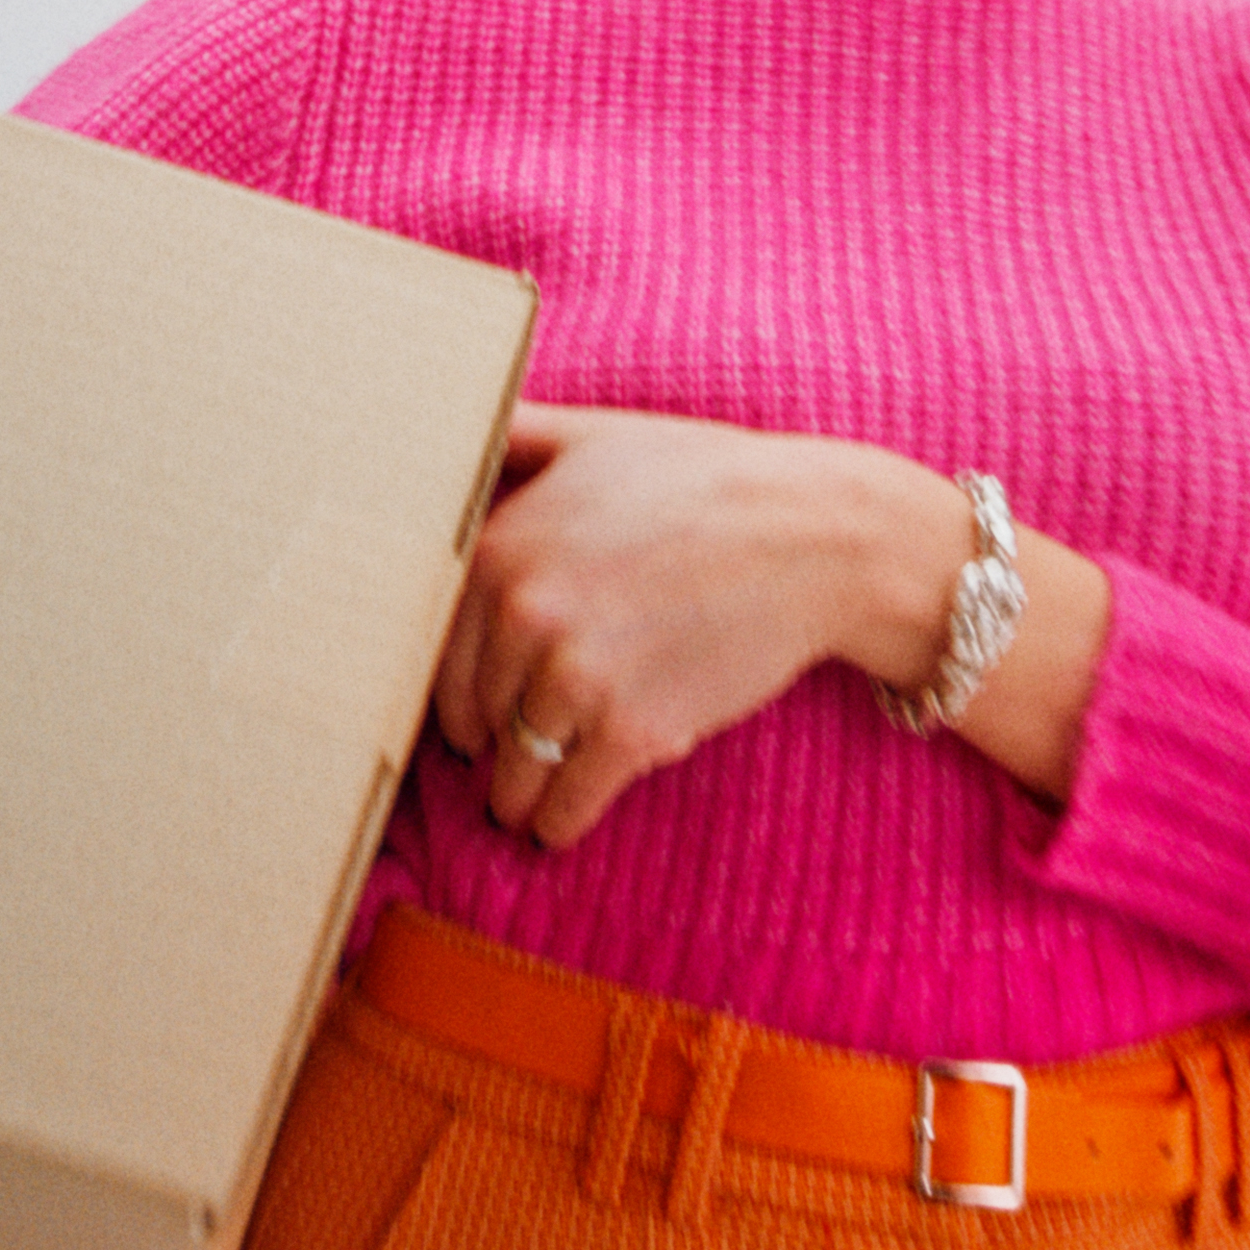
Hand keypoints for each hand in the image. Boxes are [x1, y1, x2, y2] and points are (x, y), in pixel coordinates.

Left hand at [431, 403, 963, 847]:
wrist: (812, 535)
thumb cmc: (705, 480)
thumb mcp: (595, 438)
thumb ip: (519, 437)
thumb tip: (466, 423)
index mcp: (500, 549)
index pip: (437, 653)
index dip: (451, 694)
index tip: (464, 720)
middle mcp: (524, 616)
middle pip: (475, 718)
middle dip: (488, 747)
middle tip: (499, 763)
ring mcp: (577, 678)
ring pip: (515, 771)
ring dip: (516, 797)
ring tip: (523, 806)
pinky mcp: (634, 731)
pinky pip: (567, 804)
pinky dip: (558, 823)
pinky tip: (558, 826)